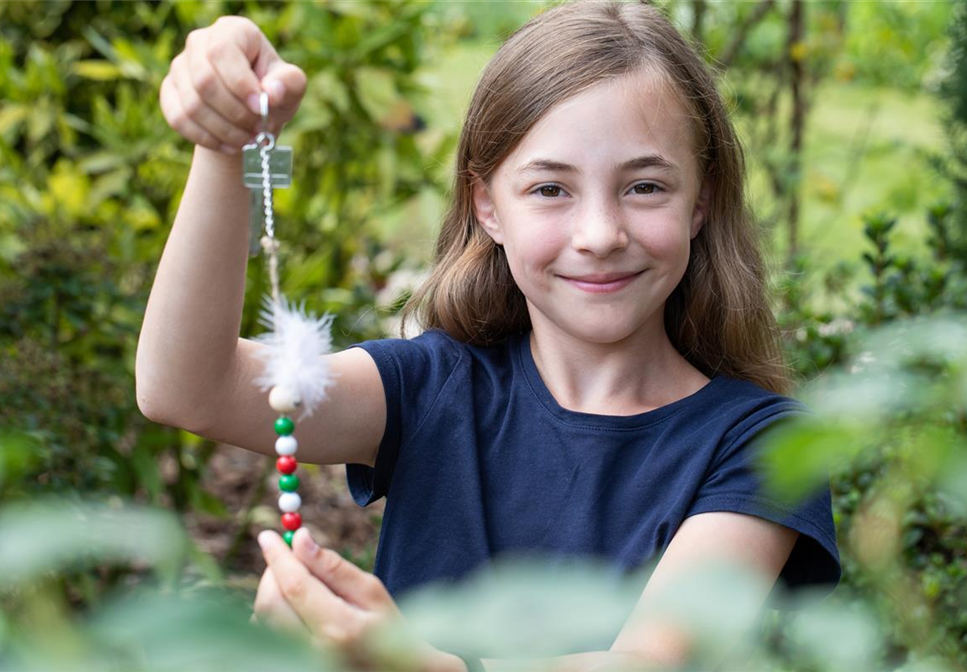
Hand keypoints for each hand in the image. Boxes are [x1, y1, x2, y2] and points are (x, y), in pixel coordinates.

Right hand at [160, 15, 306, 153]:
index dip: (240, 84)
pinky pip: (179, 119)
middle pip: (204, 81)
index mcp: (232, 31)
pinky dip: (207, 138)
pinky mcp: (169, 92)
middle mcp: (199, 42)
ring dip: (224, 131)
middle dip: (234, 113)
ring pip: (192, 105)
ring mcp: (180, 67)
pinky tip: (229, 145)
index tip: (260, 108)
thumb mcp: (290, 86)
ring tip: (247, 140)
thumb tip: (271, 92)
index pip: (223, 51)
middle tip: (257, 130)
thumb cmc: (272, 92)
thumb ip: (289, 84)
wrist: (250, 112)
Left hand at [253, 528, 465, 671]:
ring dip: (272, 590)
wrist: (390, 669)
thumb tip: (300, 538)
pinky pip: (266, 633)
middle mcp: (314, 650)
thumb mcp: (370, 591)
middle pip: (270, 604)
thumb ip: (333, 566)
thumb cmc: (385, 626)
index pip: (296, 586)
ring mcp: (300, 661)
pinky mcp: (289, 663)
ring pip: (263, 618)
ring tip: (298, 581)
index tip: (268, 535)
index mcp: (340, 628)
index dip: (278, 557)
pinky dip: (273, 611)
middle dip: (272, 573)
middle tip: (285, 556)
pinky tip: (295, 604)